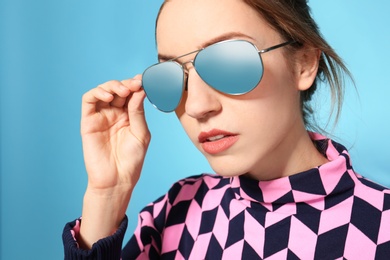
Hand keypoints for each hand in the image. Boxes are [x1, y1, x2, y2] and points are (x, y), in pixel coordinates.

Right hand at [81, 75, 149, 191]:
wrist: (117, 179)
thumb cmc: (132, 159)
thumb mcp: (141, 133)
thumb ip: (138, 112)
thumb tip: (140, 90)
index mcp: (129, 116)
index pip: (132, 94)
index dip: (137, 85)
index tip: (146, 81)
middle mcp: (115, 113)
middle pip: (118, 89)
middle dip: (127, 84)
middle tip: (136, 84)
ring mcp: (101, 116)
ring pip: (103, 91)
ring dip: (113, 85)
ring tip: (124, 90)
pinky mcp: (88, 121)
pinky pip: (89, 101)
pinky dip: (97, 93)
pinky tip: (109, 97)